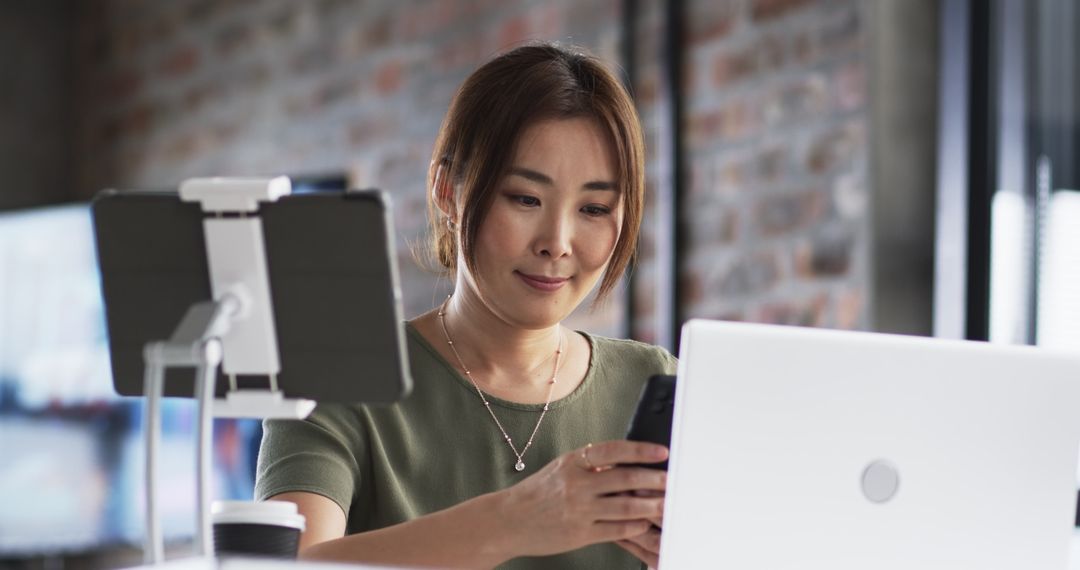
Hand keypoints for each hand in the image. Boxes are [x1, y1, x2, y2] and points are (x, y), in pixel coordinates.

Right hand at [493, 440, 667, 558]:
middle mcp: (577, 484)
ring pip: (624, 507)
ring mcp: (579, 510)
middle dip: (654, 480)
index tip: (661, 452)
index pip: (613, 451)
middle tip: (673, 481)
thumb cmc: (538, 493)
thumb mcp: (561, 468)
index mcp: (573, 462)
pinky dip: (633, 526)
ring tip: (666, 504)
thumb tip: (624, 459)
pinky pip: (614, 529)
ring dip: (650, 506)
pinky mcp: (579, 533)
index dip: (641, 451)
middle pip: (625, 479)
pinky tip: (644, 523)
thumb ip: (590, 464)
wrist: (509, 520)